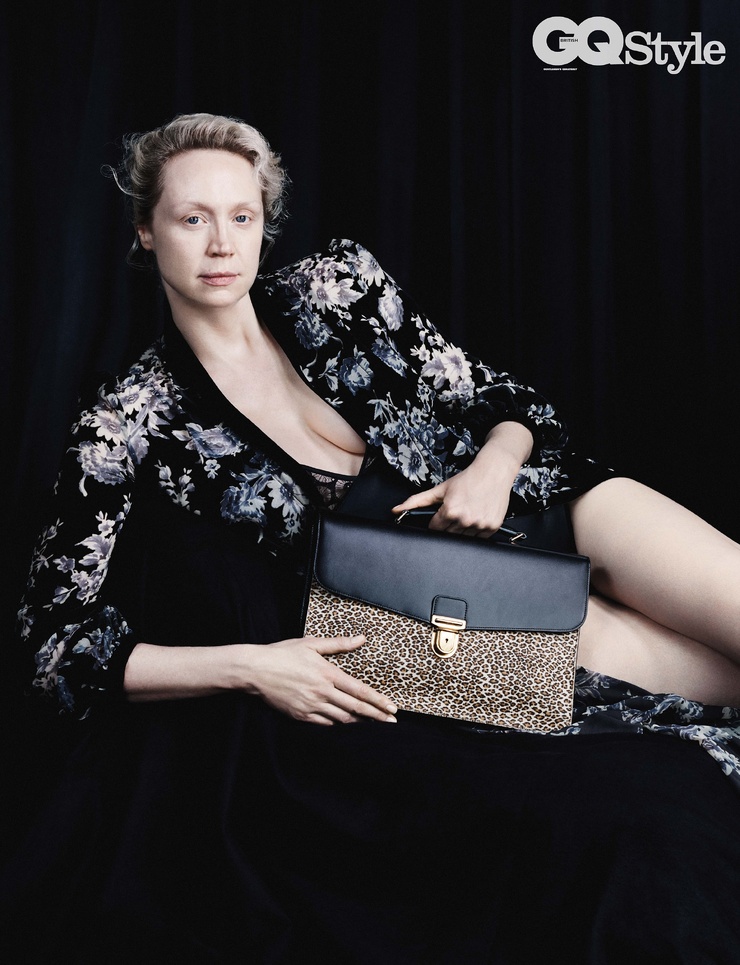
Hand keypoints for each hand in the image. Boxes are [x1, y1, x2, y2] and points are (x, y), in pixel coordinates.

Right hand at [245, 635, 397, 725]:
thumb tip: (361, 638)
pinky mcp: (301, 716)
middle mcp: (322, 692)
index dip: (378, 700)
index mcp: (327, 673)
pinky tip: (347, 725)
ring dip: (359, 723)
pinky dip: (338, 725)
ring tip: (374, 727)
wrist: (255, 671)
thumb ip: (338, 644)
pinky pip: (325, 724)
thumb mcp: (311, 643)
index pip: (359, 690)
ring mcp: (311, 706)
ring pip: (342, 719)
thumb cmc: (283, 654)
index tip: (392, 708)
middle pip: (355, 708)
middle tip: (392, 724)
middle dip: (376, 716)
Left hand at [392, 420, 532, 536]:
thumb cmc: (468, 479)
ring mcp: (479, 524)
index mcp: (450, 511)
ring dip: (463, 529)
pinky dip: (476, 531)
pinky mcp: (491, 527)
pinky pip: (478, 538)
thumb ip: (417, 501)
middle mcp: (465, 519)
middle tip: (456, 512)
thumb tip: (396, 510)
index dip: (436, 522)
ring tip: (468, 512)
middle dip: (449, 525)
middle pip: (448, 534)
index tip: (442, 514)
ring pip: (463, 538)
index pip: (434, 529)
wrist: (494, 471)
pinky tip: (477, 516)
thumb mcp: (440, 489)